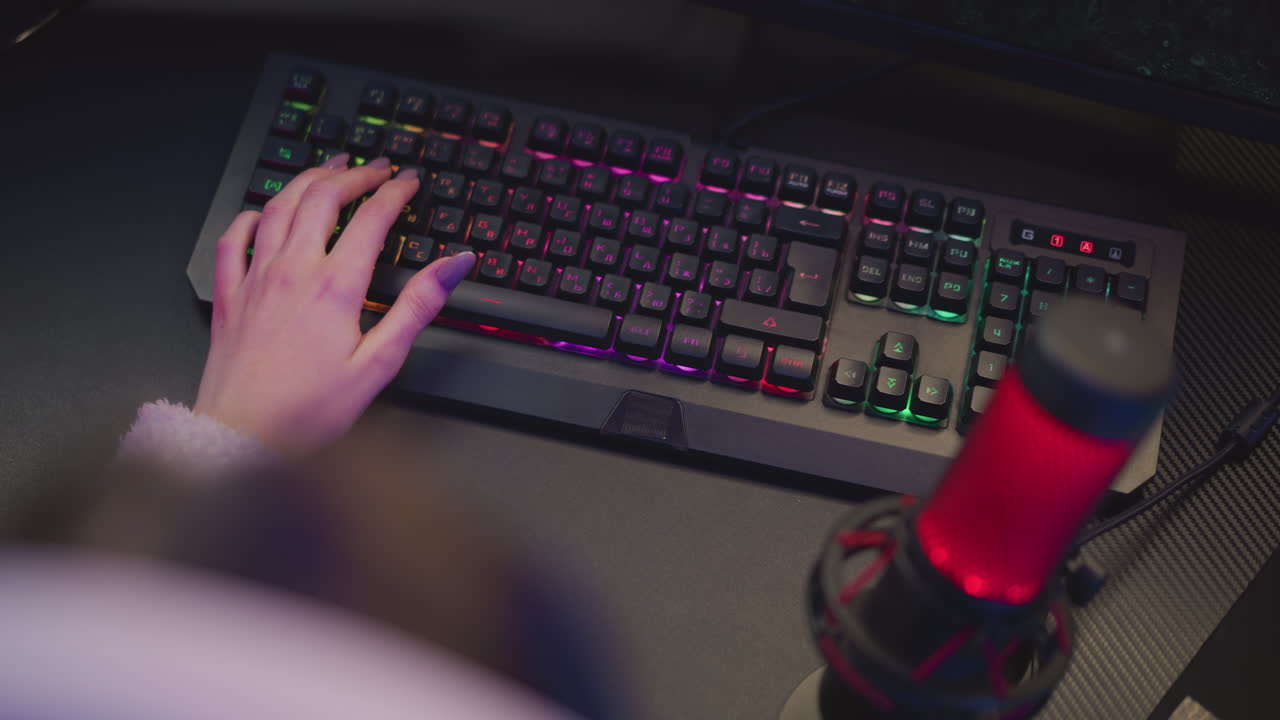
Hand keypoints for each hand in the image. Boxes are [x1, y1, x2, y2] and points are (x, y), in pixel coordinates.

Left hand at [194, 154, 474, 455]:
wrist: (243, 437)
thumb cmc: (308, 411)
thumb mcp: (379, 363)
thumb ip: (417, 307)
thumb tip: (453, 266)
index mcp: (334, 287)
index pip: (370, 219)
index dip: (394, 192)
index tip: (408, 182)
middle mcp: (291, 272)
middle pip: (322, 198)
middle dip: (354, 175)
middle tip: (375, 169)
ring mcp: (255, 279)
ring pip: (278, 206)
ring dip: (307, 180)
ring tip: (327, 170)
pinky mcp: (229, 296)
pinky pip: (234, 238)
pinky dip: (252, 215)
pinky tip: (262, 212)